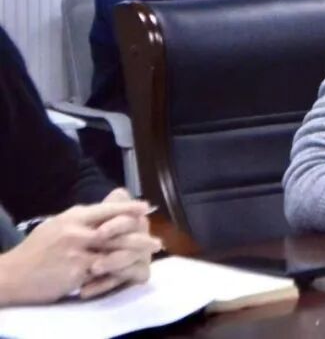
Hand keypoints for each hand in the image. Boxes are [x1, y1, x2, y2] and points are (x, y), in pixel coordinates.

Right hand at [0, 201, 150, 305]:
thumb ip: (81, 217)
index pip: (106, 208)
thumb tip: (107, 204)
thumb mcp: (57, 224)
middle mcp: (77, 231)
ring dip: (135, 254)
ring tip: (149, 256)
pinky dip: (119, 272)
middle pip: (117, 230)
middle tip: (157, 241)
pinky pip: (104, 271)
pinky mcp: (75, 272)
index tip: (146, 207)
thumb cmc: (36, 249)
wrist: (12, 275)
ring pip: (115, 251)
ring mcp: (77, 252)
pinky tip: (130, 273)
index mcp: (73, 217)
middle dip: (140, 236)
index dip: (128, 207)